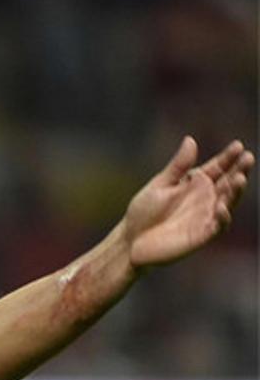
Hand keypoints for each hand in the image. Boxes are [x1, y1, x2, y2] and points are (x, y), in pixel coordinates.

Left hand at [125, 136, 253, 266]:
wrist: (131, 239)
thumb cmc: (145, 210)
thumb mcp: (161, 184)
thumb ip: (178, 165)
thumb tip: (190, 139)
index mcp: (196, 183)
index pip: (218, 167)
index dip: (228, 157)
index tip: (238, 145)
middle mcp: (206, 198)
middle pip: (228, 182)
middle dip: (239, 170)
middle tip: (248, 158)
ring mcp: (206, 216)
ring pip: (228, 202)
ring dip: (235, 192)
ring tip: (239, 178)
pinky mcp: (202, 235)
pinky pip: (217, 226)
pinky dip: (222, 217)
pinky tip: (222, 207)